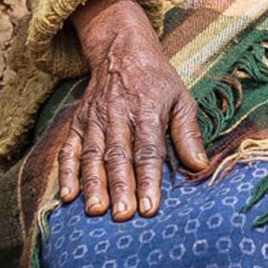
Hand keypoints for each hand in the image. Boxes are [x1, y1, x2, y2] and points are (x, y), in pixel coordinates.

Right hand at [58, 0, 209, 219]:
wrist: (122, 51)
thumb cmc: (157, 81)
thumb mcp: (181, 99)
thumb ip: (188, 134)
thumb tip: (200, 166)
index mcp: (148, 110)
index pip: (149, 150)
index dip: (149, 179)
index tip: (150, 207)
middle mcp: (119, 115)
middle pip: (119, 156)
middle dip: (121, 187)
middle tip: (123, 216)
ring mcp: (95, 119)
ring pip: (93, 155)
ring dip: (94, 185)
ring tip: (96, 211)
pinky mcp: (78, 123)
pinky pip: (70, 149)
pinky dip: (67, 172)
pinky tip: (68, 195)